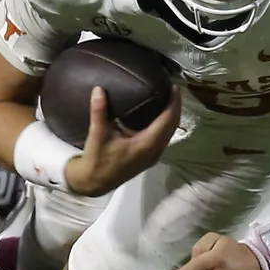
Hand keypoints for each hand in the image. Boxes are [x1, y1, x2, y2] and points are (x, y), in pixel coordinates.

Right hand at [62, 84, 180, 196]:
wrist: (94, 183)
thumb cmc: (97, 161)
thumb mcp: (97, 135)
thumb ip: (99, 112)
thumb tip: (99, 89)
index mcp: (147, 144)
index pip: (168, 119)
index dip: (173, 102)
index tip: (173, 86)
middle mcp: (155, 150)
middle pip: (173, 125)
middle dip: (175, 106)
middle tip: (171, 88)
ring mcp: (153, 155)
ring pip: (170, 132)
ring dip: (171, 115)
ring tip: (166, 98)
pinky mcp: (149, 157)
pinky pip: (163, 136)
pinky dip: (164, 124)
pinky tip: (157, 115)